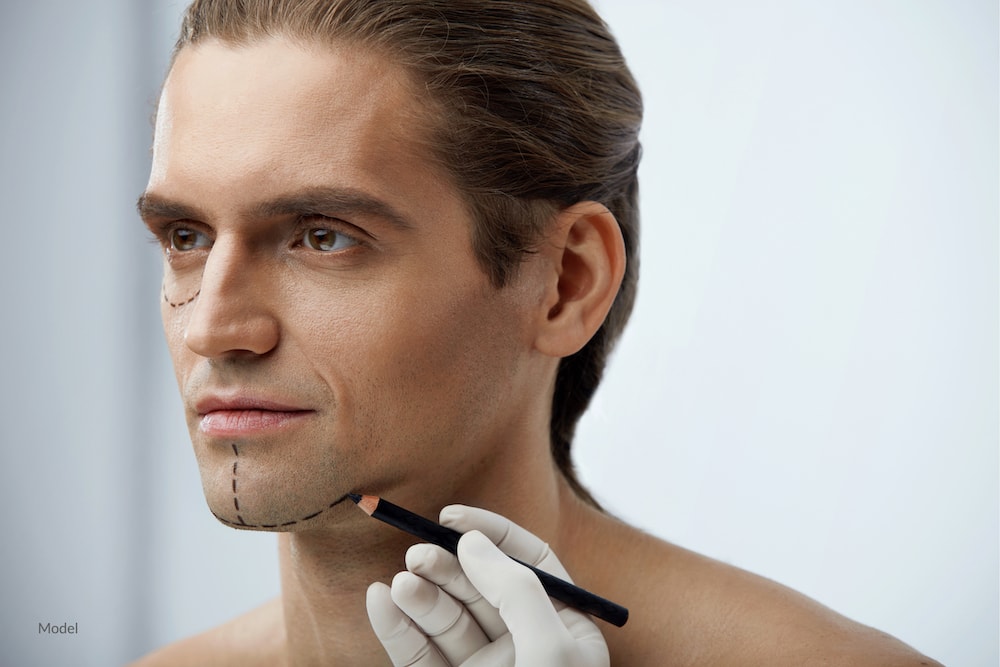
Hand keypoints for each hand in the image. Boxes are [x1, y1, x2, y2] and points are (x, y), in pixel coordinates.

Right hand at [366, 504, 609, 665]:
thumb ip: (516, 590)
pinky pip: (417, 653)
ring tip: (401, 582)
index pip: (529, 563)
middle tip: (418, 554)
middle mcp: (523, 644)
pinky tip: (380, 601)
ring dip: (421, 594)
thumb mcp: (549, 651)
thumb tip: (473, 541)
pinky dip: (396, 627)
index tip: (453, 517)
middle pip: (480, 585)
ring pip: (445, 617)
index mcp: (563, 629)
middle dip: (448, 565)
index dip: (491, 534)